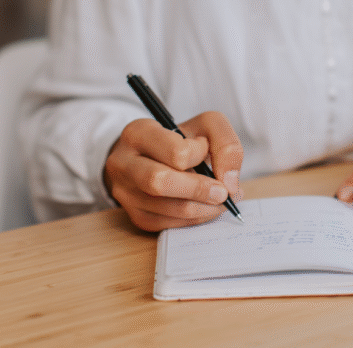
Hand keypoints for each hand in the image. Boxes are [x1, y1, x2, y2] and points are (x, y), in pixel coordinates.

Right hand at [104, 111, 243, 231]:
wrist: (154, 156)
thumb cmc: (181, 140)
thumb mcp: (205, 126)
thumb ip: (225, 143)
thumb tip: (229, 182)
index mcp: (138, 133)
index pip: (175, 151)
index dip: (200, 154)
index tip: (206, 149)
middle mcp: (123, 163)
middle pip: (159, 182)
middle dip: (199, 189)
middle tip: (223, 192)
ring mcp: (125, 192)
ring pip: (168, 209)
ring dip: (203, 208)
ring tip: (220, 199)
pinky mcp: (135, 216)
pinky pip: (168, 225)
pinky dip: (194, 219)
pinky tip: (205, 207)